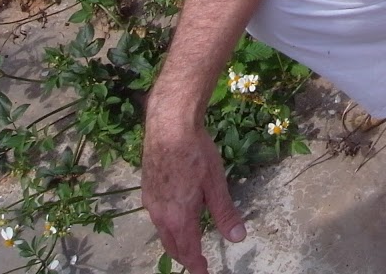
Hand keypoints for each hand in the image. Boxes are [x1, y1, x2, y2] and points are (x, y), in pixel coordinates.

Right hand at [142, 123, 244, 273]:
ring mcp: (151, 201)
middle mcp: (160, 214)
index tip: (204, 273)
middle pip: (172, 245)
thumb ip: (225, 213)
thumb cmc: (195, 153)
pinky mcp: (147, 189)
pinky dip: (167, 225)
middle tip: (197, 263)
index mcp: (178, 217)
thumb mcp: (216, 183)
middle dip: (185, 256)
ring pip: (162, 231)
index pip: (188, 251)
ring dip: (175, 241)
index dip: (197, 265)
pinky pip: (157, 216)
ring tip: (187, 243)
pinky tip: (175, 216)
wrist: (168, 126)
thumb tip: (238, 238)